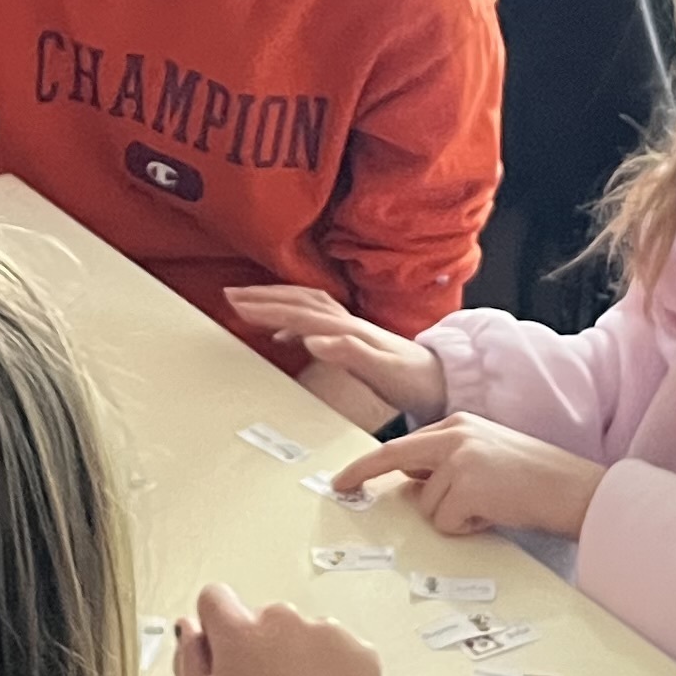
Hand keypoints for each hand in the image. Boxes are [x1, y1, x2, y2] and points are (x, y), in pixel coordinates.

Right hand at [173, 581, 384, 675]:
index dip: (216, 626)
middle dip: (260, 645)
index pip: (215, 597)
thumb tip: (191, 628)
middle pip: (263, 618)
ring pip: (303, 633)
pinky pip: (337, 650)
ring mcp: (326, 632)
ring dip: (298, 656)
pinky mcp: (359, 650)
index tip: (224, 650)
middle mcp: (283, 619)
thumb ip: (189, 657)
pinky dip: (331, 670)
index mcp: (239, 631)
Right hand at [225, 285, 442, 419]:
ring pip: (308, 305)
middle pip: (299, 301)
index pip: (298, 311)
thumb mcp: (382, 371)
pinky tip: (286, 334)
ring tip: (249, 304)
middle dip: (263, 296)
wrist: (446, 381)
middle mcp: (348, 323)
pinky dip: (294, 318)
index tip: (234, 302)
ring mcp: (353, 328)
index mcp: (347, 329)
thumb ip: (348, 353)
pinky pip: (317, 319)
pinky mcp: (357, 338)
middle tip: (229, 295)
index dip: (265, 306)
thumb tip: (311, 339)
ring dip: (277, 300)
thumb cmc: (414, 380)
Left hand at [332, 416, 604, 541]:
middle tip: (340, 486)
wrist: (573, 488)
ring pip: (425, 504)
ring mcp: (459, 458)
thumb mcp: (485, 457)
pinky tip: (493, 515)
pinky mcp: (467, 484)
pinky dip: (466, 527)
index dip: (370, 463)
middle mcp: (455, 434)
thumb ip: (447, 464)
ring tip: (489, 508)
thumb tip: (410, 484)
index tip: (345, 476)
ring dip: (452, 517)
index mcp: (458, 424)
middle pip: (392, 456)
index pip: (402, 444)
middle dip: (363, 473)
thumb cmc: (535, 478)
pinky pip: (445, 522)